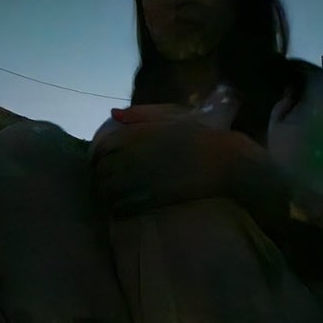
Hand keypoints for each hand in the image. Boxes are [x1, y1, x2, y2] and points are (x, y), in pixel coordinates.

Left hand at [89, 103, 230, 216]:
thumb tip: (113, 113)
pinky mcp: (152, 198)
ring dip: (106, 196)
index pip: (101, 147)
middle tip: (104, 184)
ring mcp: (143, 177)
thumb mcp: (172, 116)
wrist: (226, 161)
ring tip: (112, 199)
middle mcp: (136, 154)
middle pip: (101, 171)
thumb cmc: (201, 134)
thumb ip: (140, 114)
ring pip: (108, 191)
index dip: (95, 156)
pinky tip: (124, 209)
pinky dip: (118, 209)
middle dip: (99, 178)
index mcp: (138, 133)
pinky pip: (122, 207)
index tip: (99, 163)